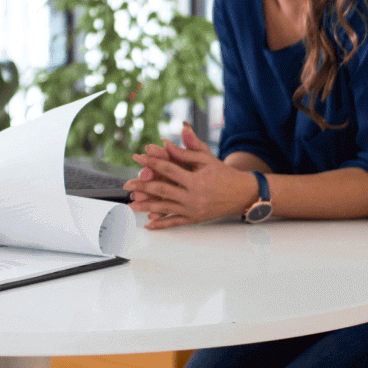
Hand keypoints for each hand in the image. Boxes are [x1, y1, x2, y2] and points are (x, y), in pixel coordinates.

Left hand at [122, 124, 257, 228]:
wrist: (241, 194)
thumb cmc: (222, 173)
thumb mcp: (206, 158)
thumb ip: (186, 149)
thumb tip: (166, 142)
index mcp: (196, 179)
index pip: (168, 168)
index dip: (151, 162)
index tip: (138, 157)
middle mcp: (193, 196)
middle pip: (162, 190)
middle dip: (142, 187)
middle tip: (127, 185)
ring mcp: (192, 210)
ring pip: (165, 208)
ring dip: (146, 207)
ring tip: (131, 205)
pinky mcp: (194, 219)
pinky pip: (174, 223)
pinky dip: (161, 224)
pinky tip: (148, 225)